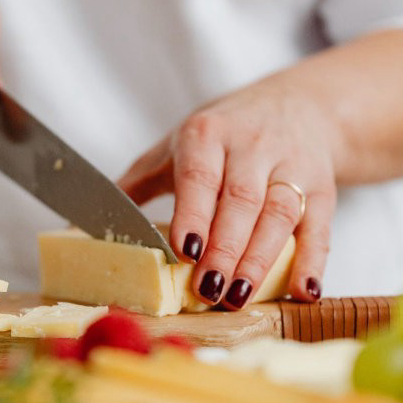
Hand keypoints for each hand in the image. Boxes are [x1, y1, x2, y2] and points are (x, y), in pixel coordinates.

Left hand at [118, 76, 338, 308]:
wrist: (300, 106)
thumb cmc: (227, 133)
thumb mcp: (179, 146)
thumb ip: (139, 182)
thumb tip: (81, 221)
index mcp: (208, 135)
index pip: (200, 176)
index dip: (194, 213)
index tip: (184, 249)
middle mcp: (252, 146)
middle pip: (241, 201)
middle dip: (225, 248)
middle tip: (208, 290)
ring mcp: (291, 167)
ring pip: (279, 215)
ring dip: (261, 260)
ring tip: (239, 296)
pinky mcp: (322, 188)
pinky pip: (319, 226)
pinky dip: (314, 261)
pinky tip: (304, 291)